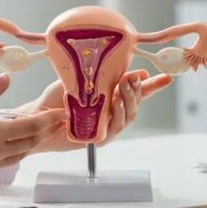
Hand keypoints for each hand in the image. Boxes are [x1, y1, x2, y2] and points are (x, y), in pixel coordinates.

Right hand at [0, 74, 68, 183]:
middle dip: (45, 131)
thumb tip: (7, 79)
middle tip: (58, 120)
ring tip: (40, 130)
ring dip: (32, 143)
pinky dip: (16, 152)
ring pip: (19, 155)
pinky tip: (13, 143)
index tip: (62, 114)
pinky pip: (5, 163)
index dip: (48, 121)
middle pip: (29, 143)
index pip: (30, 128)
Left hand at [19, 69, 173, 152]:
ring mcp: (106, 126)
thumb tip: (130, 69)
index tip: (168, 77)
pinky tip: (116, 102)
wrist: (38, 115)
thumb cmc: (57, 97)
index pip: (136, 91)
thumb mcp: (81, 79)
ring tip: (125, 86)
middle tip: (134, 77)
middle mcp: (111, 113)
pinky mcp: (98, 138)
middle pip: (136, 104)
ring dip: (129, 100)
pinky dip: (118, 113)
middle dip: (138, 89)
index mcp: (110, 98)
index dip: (153, 86)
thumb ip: (104, 75)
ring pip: (129, 116)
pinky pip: (115, 128)